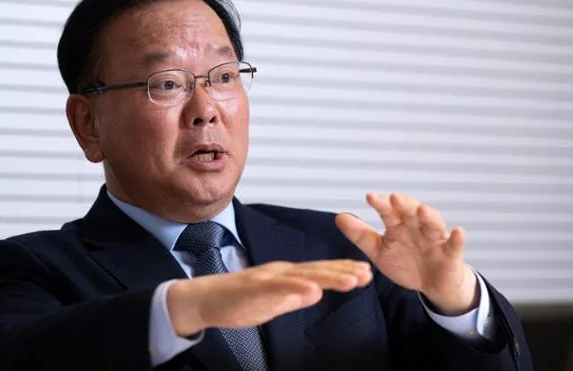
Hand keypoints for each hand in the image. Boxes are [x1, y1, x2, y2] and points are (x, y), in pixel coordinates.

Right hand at [167, 259, 371, 336]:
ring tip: (351, 279)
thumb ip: (294, 296)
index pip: (319, 273)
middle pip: (316, 271)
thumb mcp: (274, 301)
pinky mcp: (254, 288)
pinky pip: (278, 288)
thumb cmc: (237, 300)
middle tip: (367, 274)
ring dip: (328, 277)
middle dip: (343, 271)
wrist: (205, 300)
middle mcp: (280, 272)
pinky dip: (296, 288)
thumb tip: (316, 293)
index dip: (342, 271)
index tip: (365, 273)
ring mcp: (267, 278)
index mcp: (286, 276)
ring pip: (302, 276)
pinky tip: (313, 290)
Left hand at [335, 193, 477, 315]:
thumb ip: (361, 235)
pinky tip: (458, 231)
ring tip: (422, 210)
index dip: (381, 205)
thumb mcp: (379, 251)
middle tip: (394, 197)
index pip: (389, 212)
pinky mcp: (451, 254)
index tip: (370, 197)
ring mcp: (435, 239)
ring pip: (433, 224)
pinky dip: (457, 238)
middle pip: (411, 213)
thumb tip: (339, 217)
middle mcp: (417, 228)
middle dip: (404, 205)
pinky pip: (455, 245)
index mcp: (398, 226)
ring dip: (429, 216)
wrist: (431, 284)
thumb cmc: (406, 262)